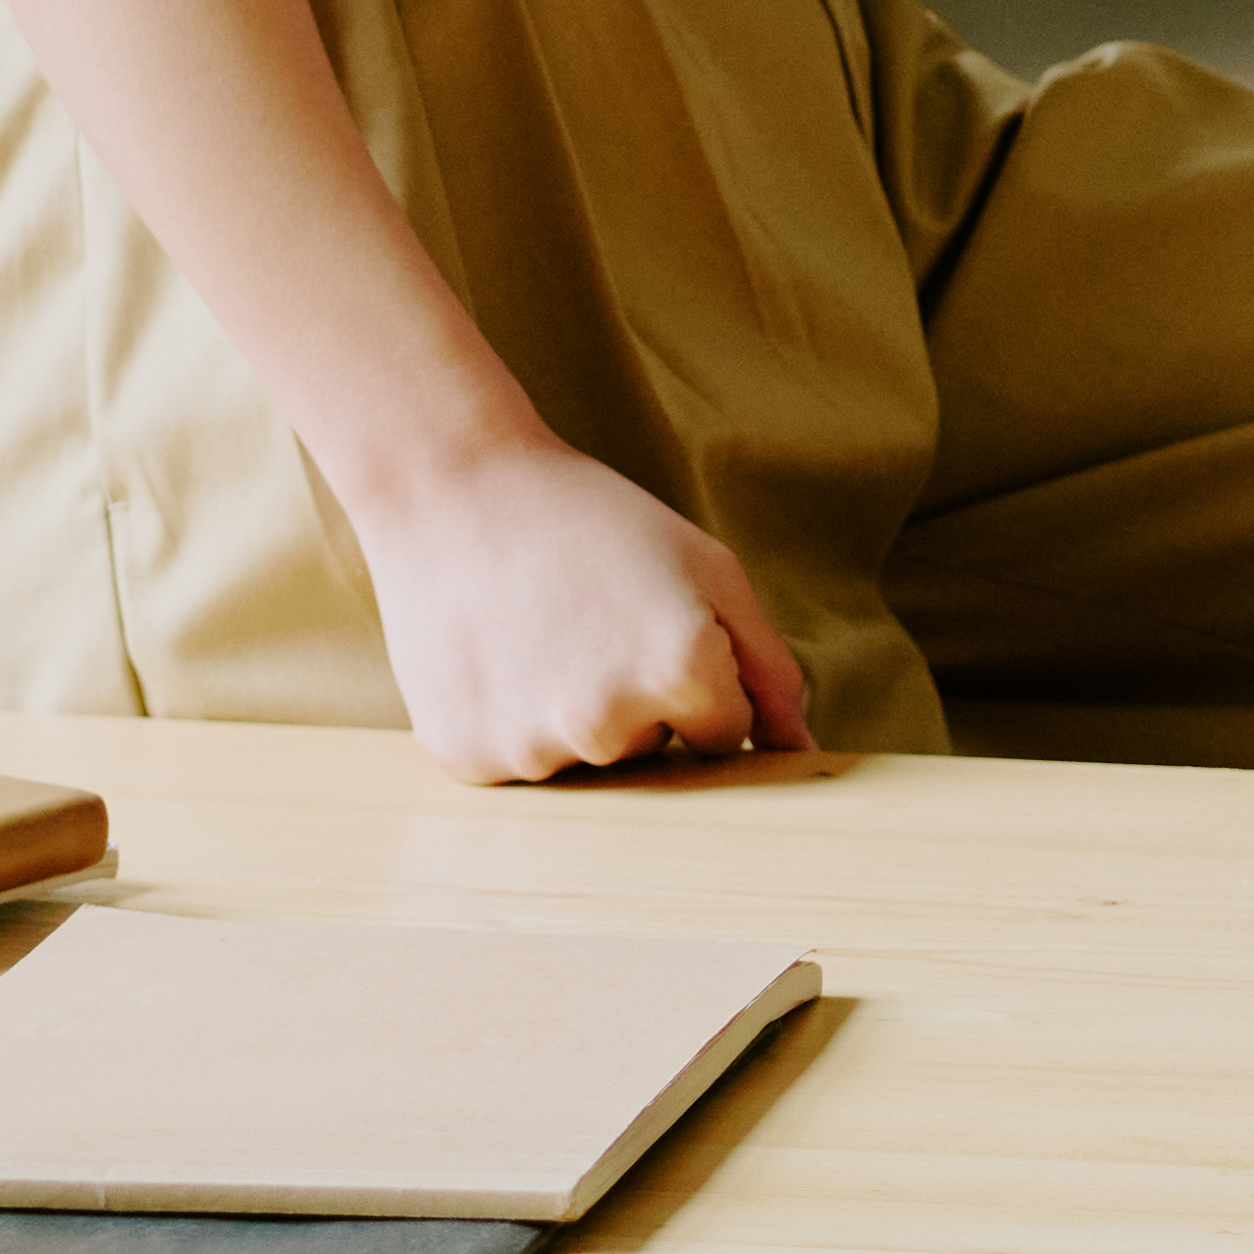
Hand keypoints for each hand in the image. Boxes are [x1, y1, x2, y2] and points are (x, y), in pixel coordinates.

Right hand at [356, 429, 813, 781]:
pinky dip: (515, 721)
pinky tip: (498, 657)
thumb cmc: (591, 520)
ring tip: (541, 631)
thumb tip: (801, 746)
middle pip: (654, 749)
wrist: (451, 491)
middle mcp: (608, 726)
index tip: (656, 623)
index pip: (726, 734)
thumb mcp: (707, 569)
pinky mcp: (470, 760)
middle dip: (640, 699)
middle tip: (592, 620)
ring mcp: (532, 750)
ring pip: (587, 759)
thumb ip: (768, 667)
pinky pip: (521, 762)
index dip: (699, 675)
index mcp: (681, 674)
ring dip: (575, 713)